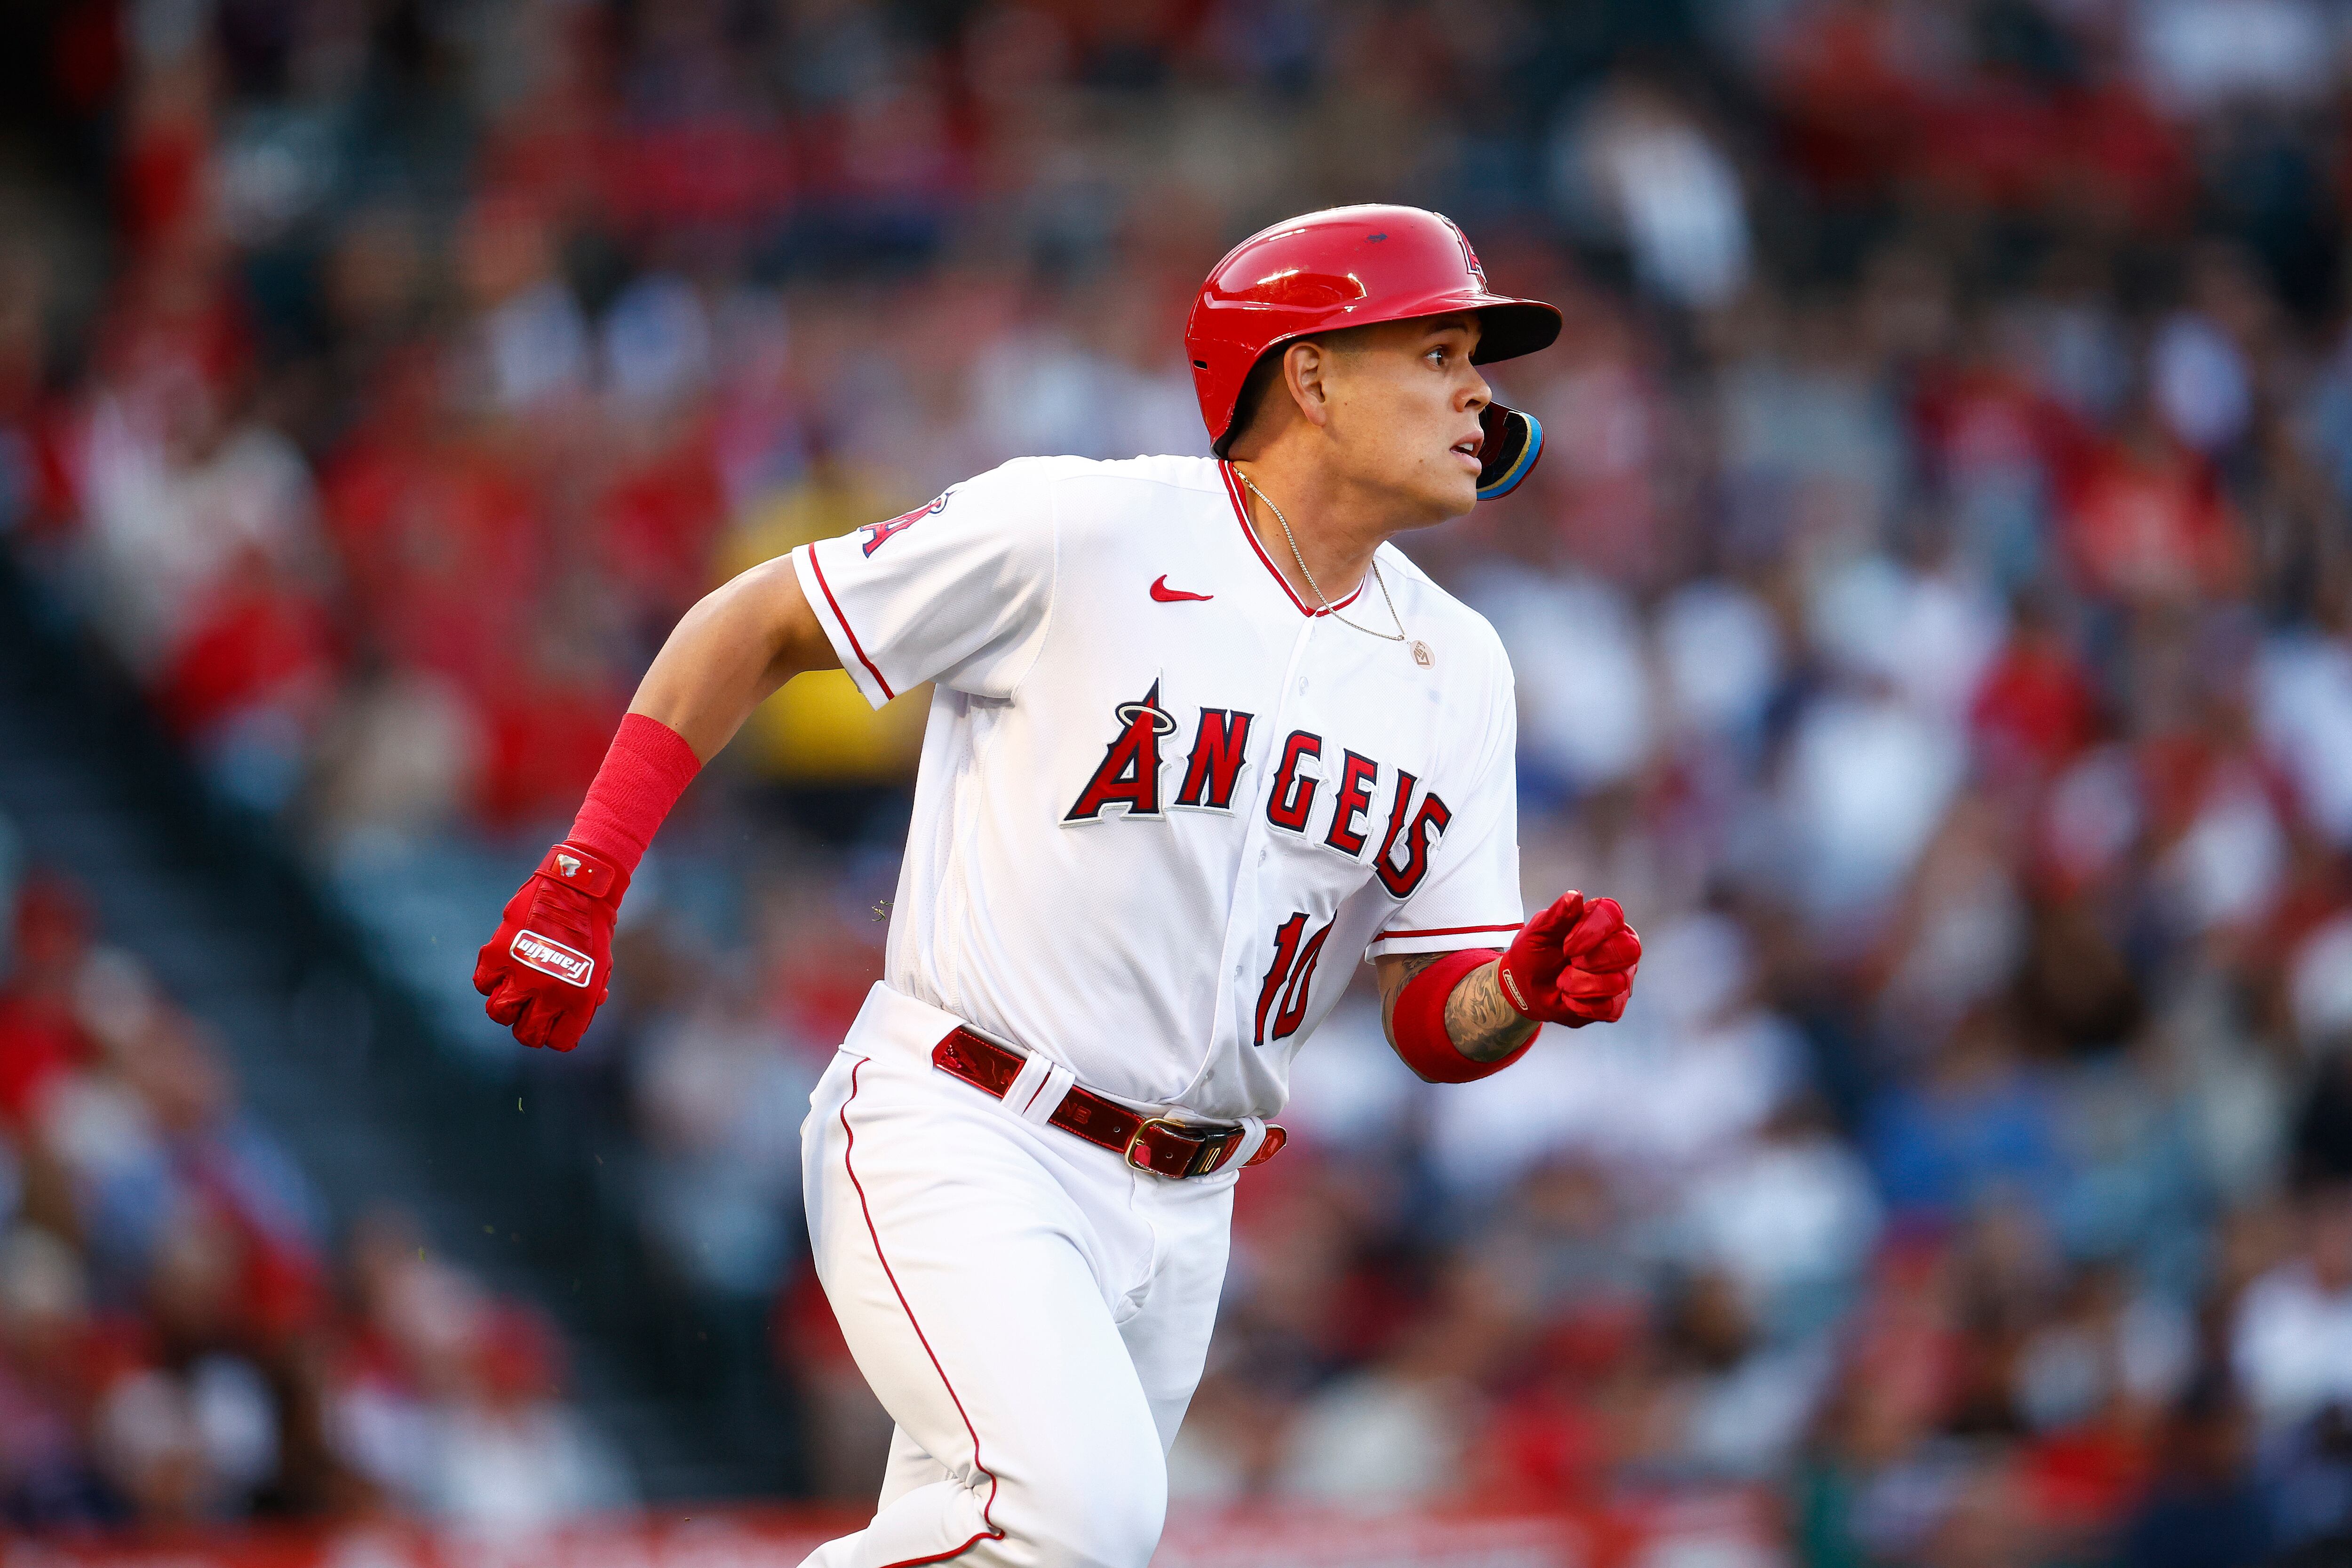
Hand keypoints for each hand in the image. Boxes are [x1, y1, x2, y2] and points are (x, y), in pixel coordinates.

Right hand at [473, 843, 627, 1050]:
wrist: (577, 890)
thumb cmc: (593, 930)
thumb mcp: (601, 969)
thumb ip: (587, 997)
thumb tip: (575, 1016)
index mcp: (579, 1001)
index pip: (559, 1042)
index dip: (556, 1035)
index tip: (554, 1026)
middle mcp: (549, 993)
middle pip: (526, 1034)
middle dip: (528, 1030)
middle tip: (529, 1016)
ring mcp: (521, 974)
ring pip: (498, 1013)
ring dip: (505, 1007)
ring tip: (514, 993)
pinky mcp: (498, 954)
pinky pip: (483, 983)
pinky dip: (490, 980)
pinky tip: (503, 970)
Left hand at [1495, 892, 1639, 1027]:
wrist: (1524, 989)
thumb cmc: (1534, 955)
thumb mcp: (1537, 934)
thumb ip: (1556, 916)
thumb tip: (1574, 897)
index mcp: (1601, 921)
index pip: (1613, 914)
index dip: (1591, 931)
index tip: (1566, 945)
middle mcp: (1618, 945)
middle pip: (1629, 949)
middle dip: (1592, 960)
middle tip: (1569, 962)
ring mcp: (1621, 975)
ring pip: (1619, 982)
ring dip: (1580, 985)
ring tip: (1563, 982)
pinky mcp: (1614, 1003)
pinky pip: (1610, 1008)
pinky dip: (1582, 1006)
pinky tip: (1569, 999)